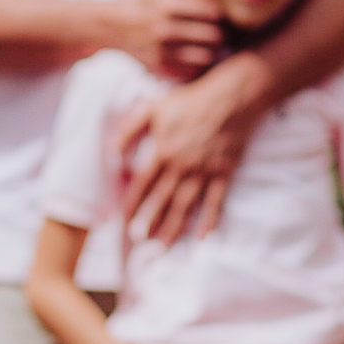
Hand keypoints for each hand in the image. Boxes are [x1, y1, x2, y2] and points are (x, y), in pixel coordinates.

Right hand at [115, 0, 225, 79]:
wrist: (118, 27)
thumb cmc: (150, 1)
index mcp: (169, 6)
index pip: (212, 12)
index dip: (219, 13)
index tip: (215, 13)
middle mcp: (165, 30)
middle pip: (214, 36)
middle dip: (219, 32)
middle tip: (217, 30)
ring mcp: (162, 51)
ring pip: (207, 55)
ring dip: (211, 49)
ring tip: (207, 42)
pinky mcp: (161, 68)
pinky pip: (193, 69)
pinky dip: (197, 63)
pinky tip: (193, 53)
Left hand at [119, 53, 273, 243]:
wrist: (232, 97)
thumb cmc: (192, 99)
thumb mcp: (154, 107)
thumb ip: (130, 129)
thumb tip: (111, 152)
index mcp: (163, 151)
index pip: (142, 185)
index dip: (132, 204)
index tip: (125, 219)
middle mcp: (181, 166)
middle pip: (162, 201)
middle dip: (149, 223)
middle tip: (141, 242)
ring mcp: (204, 171)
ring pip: (185, 206)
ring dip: (173, 228)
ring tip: (162, 246)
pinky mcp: (224, 172)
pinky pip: (215, 201)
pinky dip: (209, 220)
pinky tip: (202, 236)